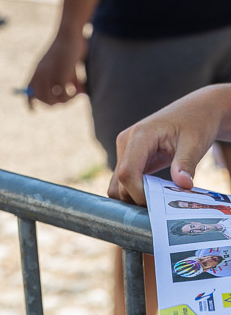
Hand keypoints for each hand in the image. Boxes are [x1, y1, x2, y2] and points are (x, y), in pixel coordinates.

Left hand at [26, 28, 86, 106]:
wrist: (70, 33)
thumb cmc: (71, 46)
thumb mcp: (67, 64)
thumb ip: (69, 79)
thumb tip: (79, 92)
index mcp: (38, 71)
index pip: (29, 90)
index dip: (30, 102)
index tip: (33, 111)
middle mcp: (40, 75)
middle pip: (43, 99)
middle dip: (56, 103)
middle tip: (71, 97)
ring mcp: (48, 77)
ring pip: (53, 100)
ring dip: (66, 100)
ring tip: (77, 91)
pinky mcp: (59, 78)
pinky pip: (63, 96)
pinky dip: (72, 95)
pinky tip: (80, 87)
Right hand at [107, 86, 230, 205]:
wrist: (197, 110)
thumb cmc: (197, 122)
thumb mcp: (195, 142)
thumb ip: (186, 164)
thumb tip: (183, 186)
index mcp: (140, 135)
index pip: (127, 173)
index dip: (138, 193)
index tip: (159, 204)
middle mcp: (126, 142)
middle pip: (119, 184)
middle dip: (137, 198)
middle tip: (163, 204)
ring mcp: (124, 150)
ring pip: (117, 186)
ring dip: (134, 197)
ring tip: (159, 198)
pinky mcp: (128, 158)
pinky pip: (123, 183)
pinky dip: (136, 192)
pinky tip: (155, 192)